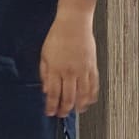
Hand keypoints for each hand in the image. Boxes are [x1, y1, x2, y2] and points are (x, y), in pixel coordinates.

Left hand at [39, 0, 98, 117]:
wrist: (74, 23)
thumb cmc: (57, 36)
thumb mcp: (44, 55)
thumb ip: (45, 74)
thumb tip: (46, 90)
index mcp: (56, 69)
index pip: (54, 94)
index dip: (52, 106)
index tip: (50, 113)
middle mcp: (70, 72)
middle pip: (69, 97)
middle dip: (65, 110)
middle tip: (62, 115)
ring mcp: (83, 70)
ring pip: (83, 95)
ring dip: (79, 106)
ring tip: (76, 111)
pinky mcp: (92, 67)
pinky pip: (94, 85)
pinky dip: (91, 96)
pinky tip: (88, 101)